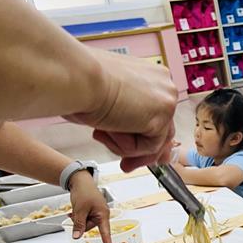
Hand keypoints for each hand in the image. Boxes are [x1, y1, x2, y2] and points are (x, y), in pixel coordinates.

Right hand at [65, 52, 176, 171]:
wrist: (76, 77)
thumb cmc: (81, 82)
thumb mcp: (109, 100)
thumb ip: (127, 117)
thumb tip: (133, 139)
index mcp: (151, 76)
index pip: (158, 113)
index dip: (143, 136)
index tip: (131, 153)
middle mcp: (164, 85)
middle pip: (163, 130)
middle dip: (141, 152)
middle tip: (126, 165)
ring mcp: (166, 101)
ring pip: (154, 140)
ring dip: (126, 146)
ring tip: (102, 133)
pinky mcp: (161, 116)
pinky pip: (148, 146)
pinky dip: (126, 147)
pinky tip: (107, 131)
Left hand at [67, 171, 111, 242]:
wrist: (81, 181)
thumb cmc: (84, 193)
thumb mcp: (79, 210)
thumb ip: (79, 224)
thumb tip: (77, 237)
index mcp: (103, 214)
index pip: (105, 232)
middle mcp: (102, 215)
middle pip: (90, 227)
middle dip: (81, 222)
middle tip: (75, 213)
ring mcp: (97, 213)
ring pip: (85, 223)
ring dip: (78, 218)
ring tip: (74, 209)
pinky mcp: (92, 211)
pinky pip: (84, 218)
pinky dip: (78, 216)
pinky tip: (74, 211)